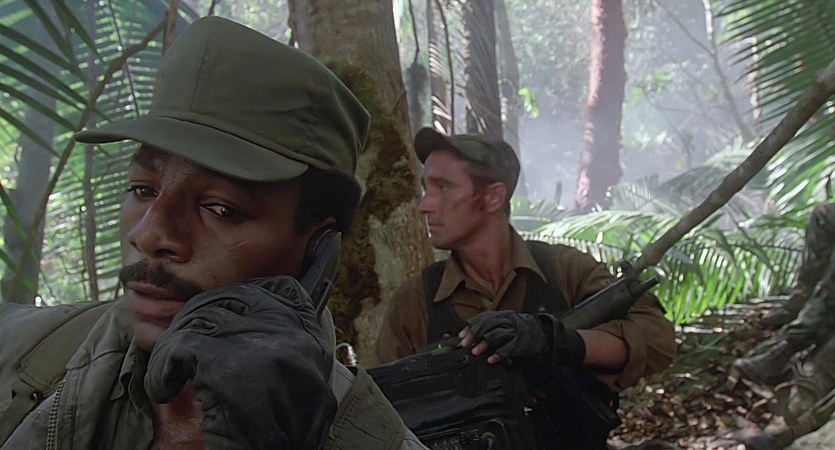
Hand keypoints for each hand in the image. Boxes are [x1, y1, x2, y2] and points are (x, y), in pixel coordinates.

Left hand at [145, 276, 335, 449]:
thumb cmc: (279, 435)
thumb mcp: (297, 383)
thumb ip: (280, 347)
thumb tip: (235, 319)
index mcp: (312, 340)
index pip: (281, 291)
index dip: (243, 298)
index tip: (218, 319)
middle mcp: (292, 337)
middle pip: (232, 300)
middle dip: (197, 320)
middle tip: (180, 350)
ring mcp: (260, 349)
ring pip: (200, 320)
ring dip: (173, 348)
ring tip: (167, 376)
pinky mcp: (226, 367)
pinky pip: (179, 348)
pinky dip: (161, 370)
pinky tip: (162, 388)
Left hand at [460, 310, 585, 365]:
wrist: (546, 336)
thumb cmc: (522, 333)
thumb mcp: (507, 327)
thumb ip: (492, 329)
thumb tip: (472, 337)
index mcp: (503, 316)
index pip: (484, 318)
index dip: (472, 326)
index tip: (461, 336)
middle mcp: (509, 320)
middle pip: (488, 324)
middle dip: (475, 334)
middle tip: (465, 344)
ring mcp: (516, 331)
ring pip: (497, 334)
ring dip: (484, 344)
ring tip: (475, 352)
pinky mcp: (522, 343)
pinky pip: (509, 348)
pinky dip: (499, 354)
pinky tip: (492, 360)